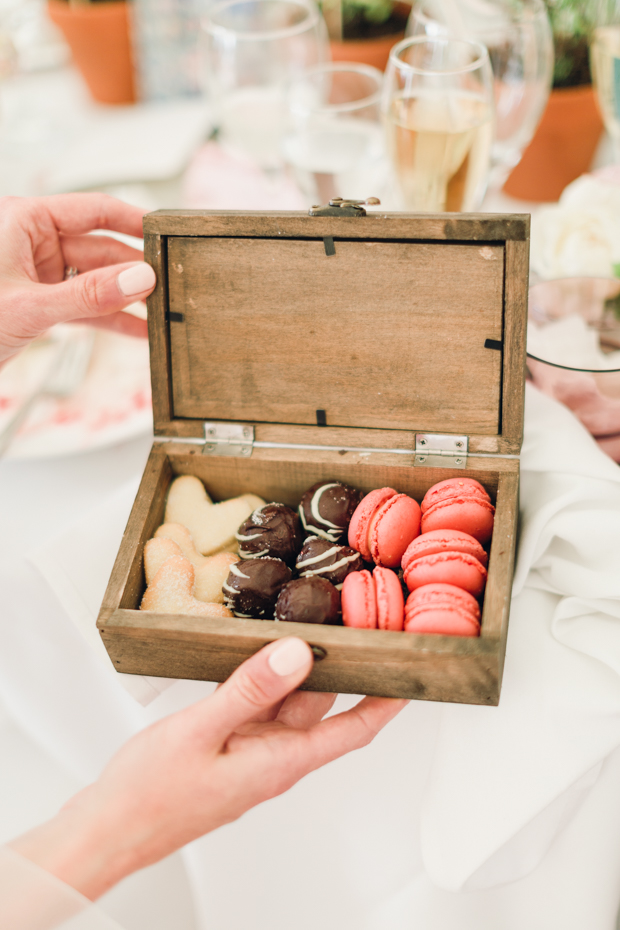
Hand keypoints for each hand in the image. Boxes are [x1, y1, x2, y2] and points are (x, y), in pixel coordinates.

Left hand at [0, 193, 155, 364]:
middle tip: (171, 284)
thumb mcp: (30, 307)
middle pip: (100, 248)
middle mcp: (33, 242)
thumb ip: (89, 295)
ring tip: (162, 311)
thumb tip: (138, 279)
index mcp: (24, 221)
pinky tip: (139, 331)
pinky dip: (111, 318)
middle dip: (134, 269)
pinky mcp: (41, 303)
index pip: (93, 209)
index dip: (132, 219)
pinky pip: (85, 305)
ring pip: (96, 280)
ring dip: (127, 298)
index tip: (165, 232)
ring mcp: (38, 274)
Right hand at [10, 639, 405, 899]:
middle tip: (357, 621)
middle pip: (321, 704)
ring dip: (299, 666)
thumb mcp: (201, 732)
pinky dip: (262, 675)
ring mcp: (249, 749)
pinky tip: (255, 650)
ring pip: (286, 699)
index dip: (388, 702)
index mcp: (280, 760)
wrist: (108, 829)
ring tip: (309, 621)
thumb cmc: (150, 796)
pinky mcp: (227, 743)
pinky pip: (256, 703)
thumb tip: (297, 654)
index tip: (413, 672)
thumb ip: (249, 690)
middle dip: (342, 666)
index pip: (353, 729)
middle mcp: (272, 754)